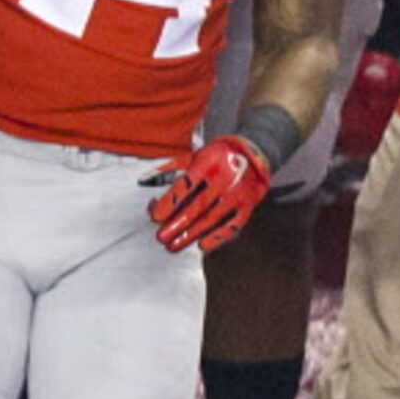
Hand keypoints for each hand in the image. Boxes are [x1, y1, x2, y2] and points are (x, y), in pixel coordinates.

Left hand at [144, 135, 272, 252]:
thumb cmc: (218, 155)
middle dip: (177, 224)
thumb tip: (144, 181)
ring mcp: (239, 192)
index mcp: (209, 162)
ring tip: (174, 246)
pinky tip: (202, 245)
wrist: (255, 152)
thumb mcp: (195, 154)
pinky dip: (218, 237)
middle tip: (161, 237)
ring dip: (192, 234)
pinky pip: (233, 224)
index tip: (155, 216)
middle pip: (198, 206)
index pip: (186, 186)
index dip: (169, 203)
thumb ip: (170, 168)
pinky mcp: (248, 204)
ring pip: (213, 218)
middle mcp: (226, 177)